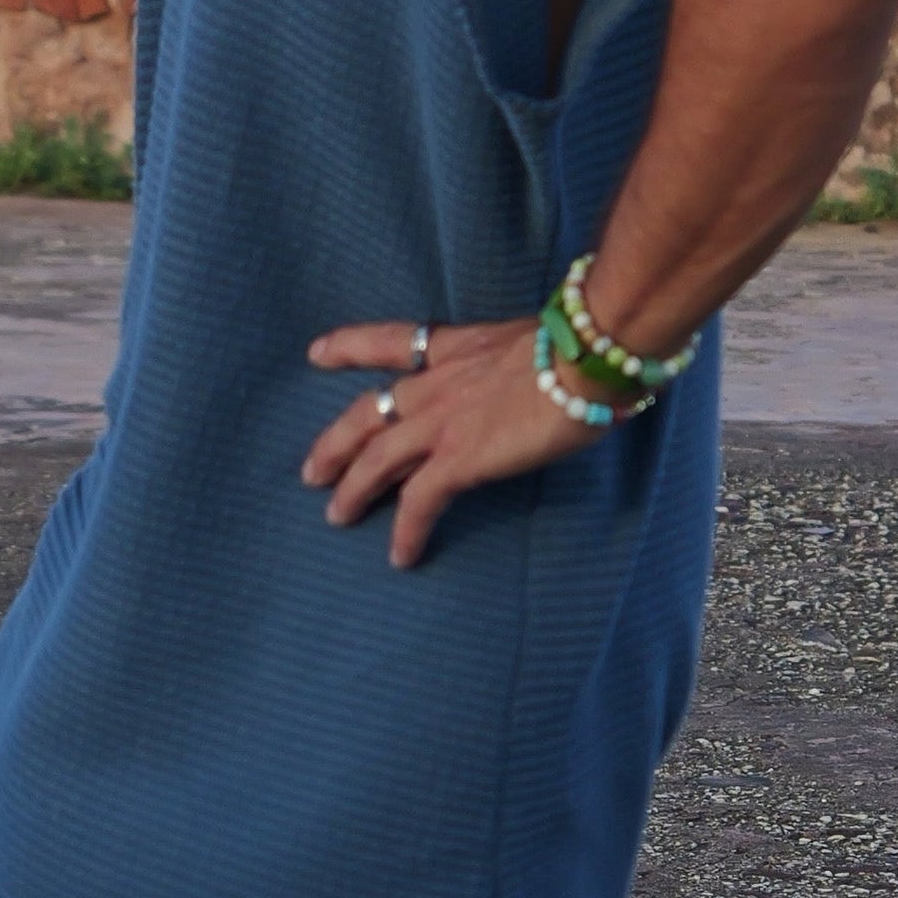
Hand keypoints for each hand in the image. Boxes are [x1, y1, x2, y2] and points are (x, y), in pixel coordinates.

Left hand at [301, 319, 611, 569]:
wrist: (586, 359)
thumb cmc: (578, 347)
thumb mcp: (531, 341)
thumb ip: (512, 364)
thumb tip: (531, 380)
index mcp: (456, 348)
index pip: (389, 342)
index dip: (349, 347)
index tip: (316, 353)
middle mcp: (437, 382)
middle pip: (367, 412)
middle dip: (335, 441)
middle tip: (311, 470)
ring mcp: (442, 421)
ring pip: (377, 458)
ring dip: (353, 490)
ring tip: (336, 516)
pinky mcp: (459, 459)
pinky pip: (420, 501)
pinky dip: (407, 532)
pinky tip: (401, 557)